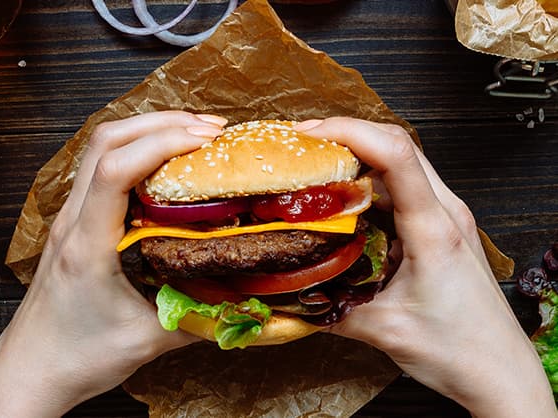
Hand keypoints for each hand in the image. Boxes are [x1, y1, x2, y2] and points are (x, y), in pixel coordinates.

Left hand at [0, 111, 227, 417]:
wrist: (33, 368)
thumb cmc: (78, 356)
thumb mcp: (148, 340)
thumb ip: (200, 317)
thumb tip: (246, 299)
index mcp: (87, 245)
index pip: (114, 170)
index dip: (161, 144)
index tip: (205, 141)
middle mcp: (73, 221)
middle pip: (107, 140)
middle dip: (162, 122)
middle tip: (211, 129)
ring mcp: (70, 217)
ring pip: (101, 146)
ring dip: (148, 129)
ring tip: (193, 132)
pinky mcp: (76, 222)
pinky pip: (102, 166)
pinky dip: (136, 149)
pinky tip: (165, 160)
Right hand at [295, 117, 556, 417]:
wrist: (499, 370)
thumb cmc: (460, 349)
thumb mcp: (383, 330)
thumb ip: (330, 309)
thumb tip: (290, 295)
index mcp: (434, 229)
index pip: (395, 155)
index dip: (350, 132)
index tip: (309, 134)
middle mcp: (444, 212)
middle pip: (397, 146)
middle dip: (348, 135)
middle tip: (304, 144)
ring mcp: (445, 217)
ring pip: (401, 164)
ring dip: (359, 157)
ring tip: (318, 164)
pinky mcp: (440, 228)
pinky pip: (404, 189)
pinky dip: (371, 183)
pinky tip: (345, 199)